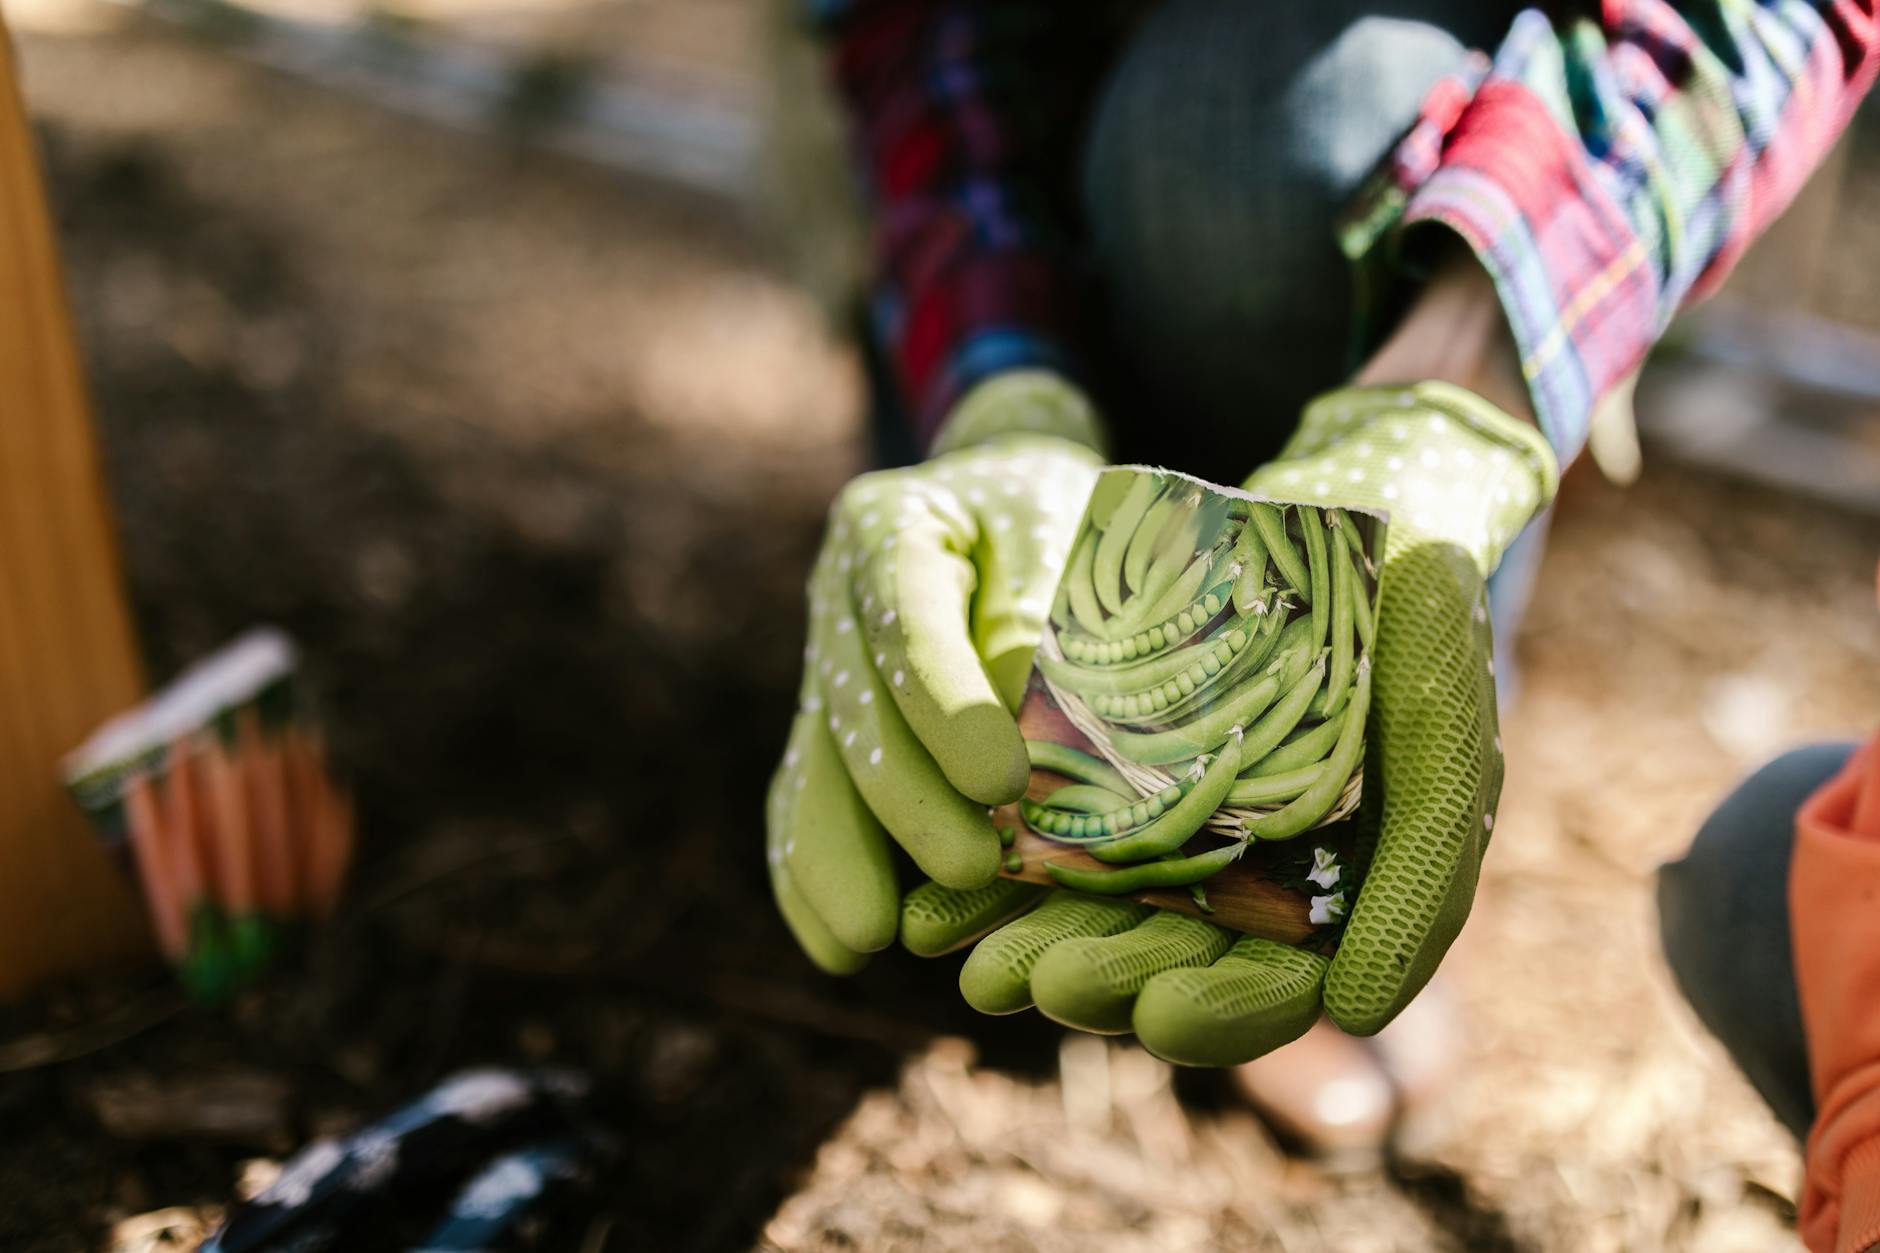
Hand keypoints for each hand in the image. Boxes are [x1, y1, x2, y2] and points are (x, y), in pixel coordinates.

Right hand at [767, 373, 1104, 972]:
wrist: (1002, 495)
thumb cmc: (1052, 511)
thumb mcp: (1064, 526)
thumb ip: (1044, 613)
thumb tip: (1033, 723)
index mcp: (890, 527)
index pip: (909, 625)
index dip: (948, 709)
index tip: (1001, 783)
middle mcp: (836, 597)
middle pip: (856, 710)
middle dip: (907, 802)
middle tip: (970, 871)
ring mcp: (823, 663)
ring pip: (816, 767)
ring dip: (839, 858)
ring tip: (867, 941)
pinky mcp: (828, 724)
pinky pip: (803, 801)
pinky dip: (810, 875)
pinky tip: (834, 946)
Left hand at [894, 380, 1553, 1064]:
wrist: (1359, 503)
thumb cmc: (1422, 627)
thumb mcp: (1444, 742)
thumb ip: (1421, 876)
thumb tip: (1355, 1016)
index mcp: (1329, 894)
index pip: (1271, 985)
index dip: (1219, 1013)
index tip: (1158, 1020)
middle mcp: (1243, 870)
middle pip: (1164, 956)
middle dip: (1095, 976)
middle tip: (1019, 987)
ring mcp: (1171, 812)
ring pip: (1094, 903)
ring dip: (1030, 942)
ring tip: (970, 969)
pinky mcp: (1111, 755)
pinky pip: (1047, 819)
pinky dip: (999, 863)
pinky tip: (935, 903)